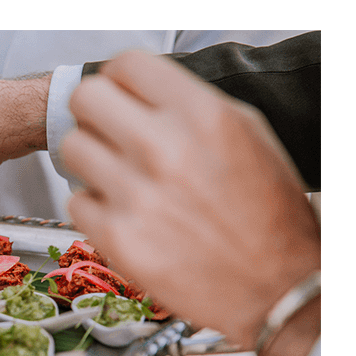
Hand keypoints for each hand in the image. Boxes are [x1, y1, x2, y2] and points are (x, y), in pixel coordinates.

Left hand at [61, 50, 319, 355]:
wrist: (281, 290)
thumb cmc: (272, 219)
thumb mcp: (251, 137)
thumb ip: (194, 105)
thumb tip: (146, 91)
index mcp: (203, 116)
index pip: (127, 65)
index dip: (121, 80)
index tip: (124, 95)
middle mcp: (166, 150)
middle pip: (86, 99)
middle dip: (97, 114)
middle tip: (111, 133)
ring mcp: (138, 196)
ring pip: (74, 149)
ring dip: (94, 161)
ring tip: (124, 180)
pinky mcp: (120, 240)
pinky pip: (77, 203)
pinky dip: (98, 208)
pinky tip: (129, 217)